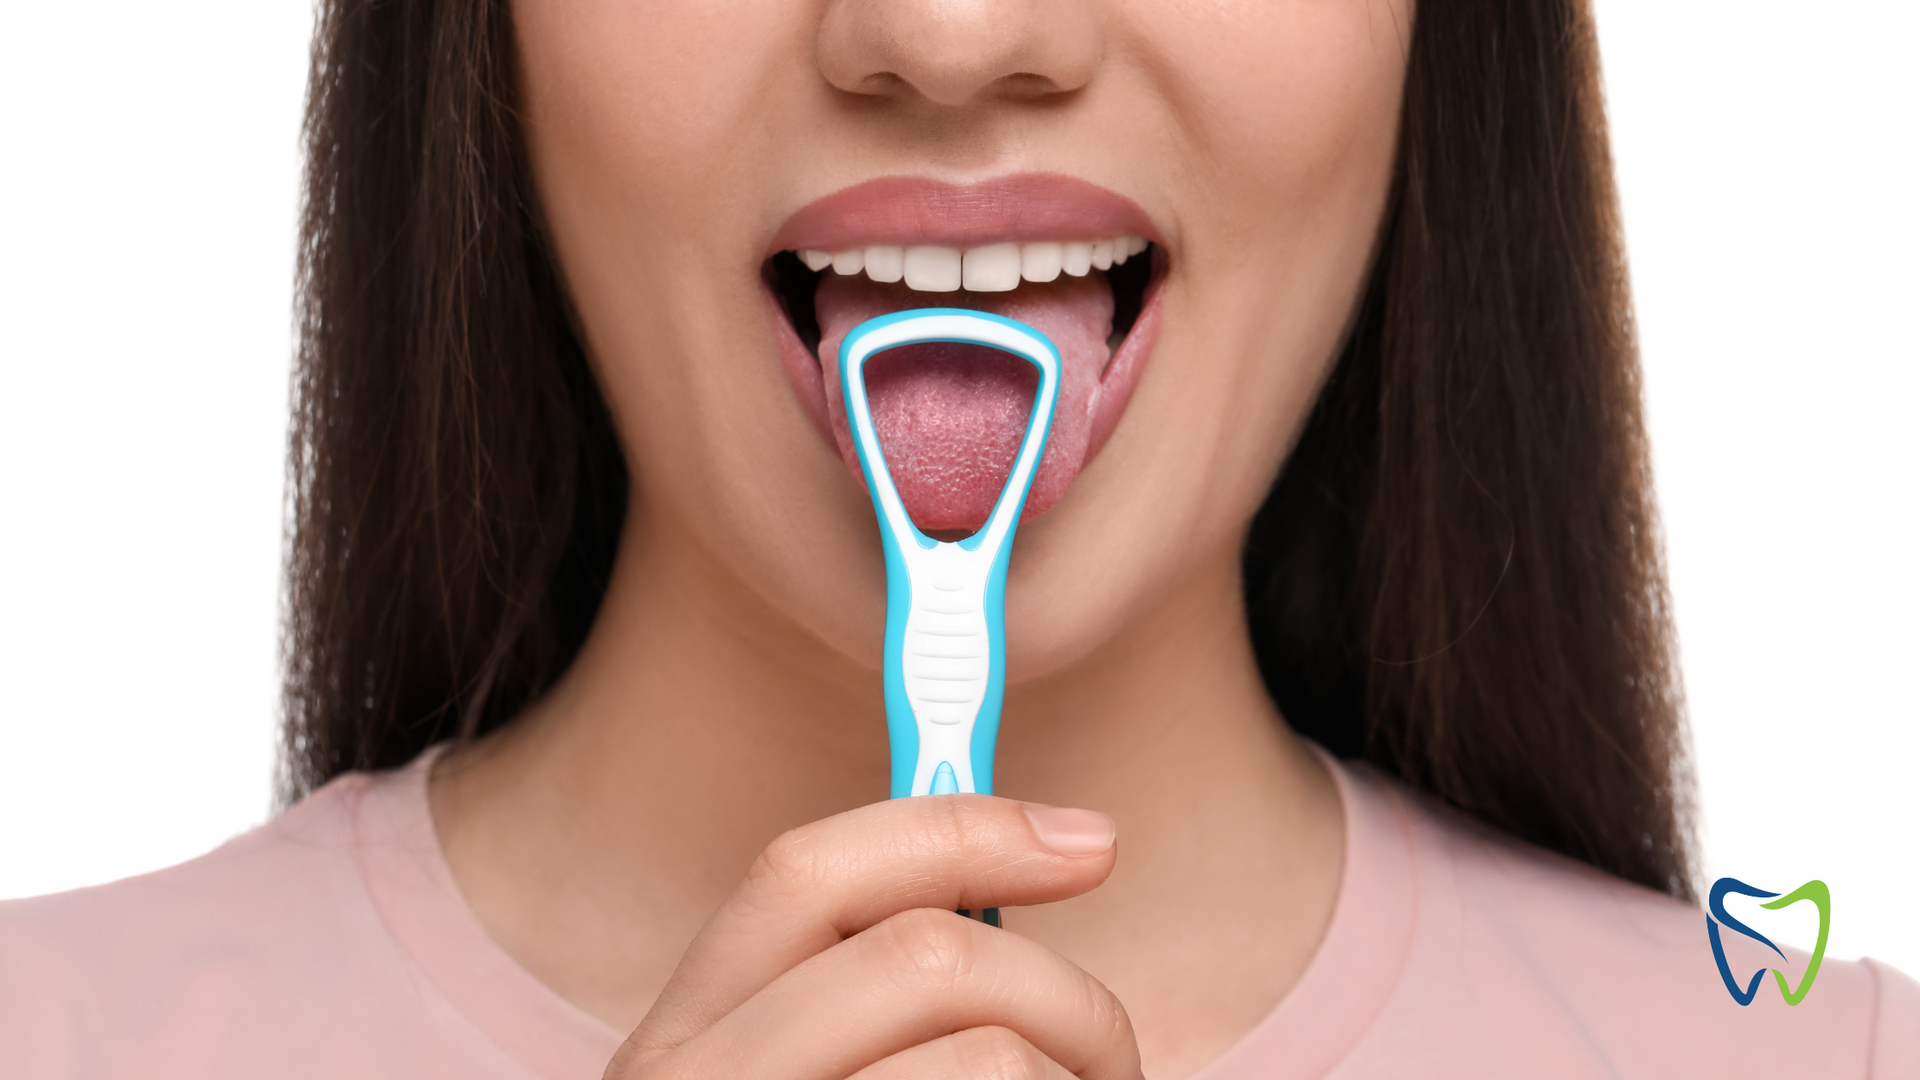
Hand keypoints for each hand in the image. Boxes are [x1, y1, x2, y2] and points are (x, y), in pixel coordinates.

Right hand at [604, 794, 1138, 1079]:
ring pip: (990, 1057)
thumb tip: (1047, 845)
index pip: (803, 871)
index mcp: (684, 1039)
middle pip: (923, 957)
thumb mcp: (815, 1072)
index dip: (958, 826)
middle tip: (1114, 1057)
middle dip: (1067, 993)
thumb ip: (875, 990)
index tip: (1086, 837)